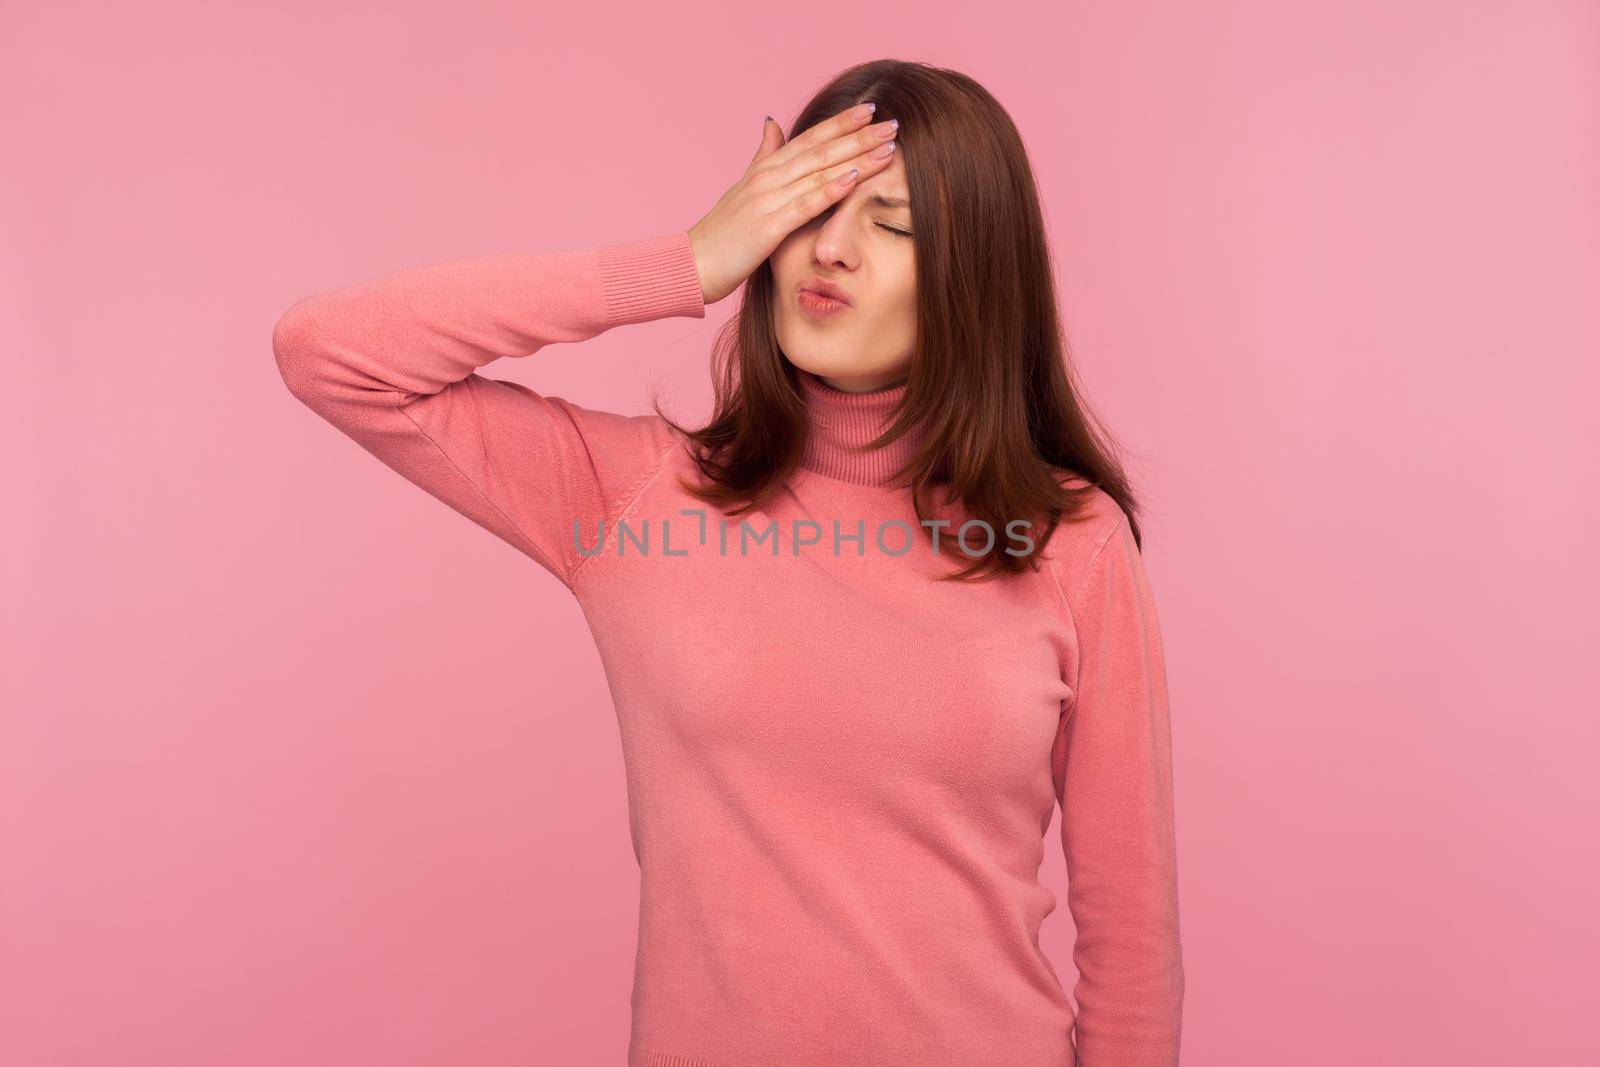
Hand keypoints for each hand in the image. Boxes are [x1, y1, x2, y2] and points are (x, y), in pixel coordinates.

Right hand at [687, 104, 900, 304]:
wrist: (692, 265)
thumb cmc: (720, 234)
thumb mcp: (742, 189)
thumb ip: (763, 156)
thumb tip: (772, 123)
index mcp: (765, 169)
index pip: (809, 139)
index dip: (840, 123)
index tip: (871, 110)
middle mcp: (768, 177)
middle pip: (820, 149)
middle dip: (858, 135)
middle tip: (893, 123)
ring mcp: (768, 200)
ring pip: (819, 172)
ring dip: (855, 157)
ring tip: (887, 146)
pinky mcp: (769, 226)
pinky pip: (806, 204)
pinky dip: (831, 190)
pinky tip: (855, 179)